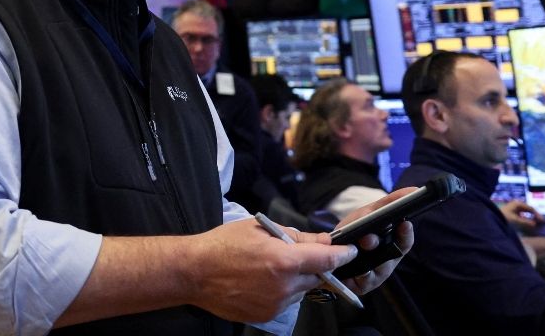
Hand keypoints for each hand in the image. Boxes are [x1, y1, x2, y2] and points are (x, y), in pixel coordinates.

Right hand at [185, 217, 359, 322]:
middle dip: (314, 265)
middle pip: (316, 277)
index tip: (350, 250)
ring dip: (297, 279)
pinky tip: (263, 280)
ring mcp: (276, 304)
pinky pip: (286, 301)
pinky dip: (283, 290)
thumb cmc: (223, 245)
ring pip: (301, 290)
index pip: (327, 260)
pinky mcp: (267, 315)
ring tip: (272, 266)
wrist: (194, 273)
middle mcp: (284, 286)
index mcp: (284, 261)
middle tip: (297, 254)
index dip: (342, 254)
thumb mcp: (260, 229)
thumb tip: (321, 240)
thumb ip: (295, 236)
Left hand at [333, 188, 416, 294]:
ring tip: (362, 246)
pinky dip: (361, 275)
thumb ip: (389, 203)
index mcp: (392, 245)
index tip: (404, 223)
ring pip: (378, 271)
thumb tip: (412, 190)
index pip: (405, 241)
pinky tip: (357, 270)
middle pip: (391, 258)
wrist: (329, 249)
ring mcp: (375, 275)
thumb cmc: (355, 230)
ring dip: (371, 260)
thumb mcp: (369, 213)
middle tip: (369, 237)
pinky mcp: (362, 286)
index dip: (406, 234)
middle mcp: (387, 262)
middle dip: (380, 246)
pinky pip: (363, 283)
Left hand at [499, 200, 544, 232]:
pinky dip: (527, 219)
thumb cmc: (503, 217)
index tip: (543, 221)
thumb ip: (525, 222)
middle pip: (529, 210)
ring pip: (526, 213)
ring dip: (532, 218)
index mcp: (518, 203)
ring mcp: (514, 208)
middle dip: (536, 216)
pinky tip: (530, 224)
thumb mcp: (514, 220)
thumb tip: (535, 224)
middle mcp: (517, 204)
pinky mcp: (513, 213)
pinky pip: (523, 215)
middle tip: (543, 222)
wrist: (492, 217)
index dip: (538, 215)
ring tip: (538, 223)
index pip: (531, 208)